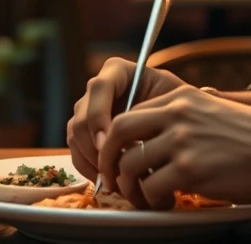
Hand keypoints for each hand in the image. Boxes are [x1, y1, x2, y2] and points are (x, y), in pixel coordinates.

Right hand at [67, 58, 186, 182]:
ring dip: (91, 161)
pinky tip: (107, 180)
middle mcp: (98, 88)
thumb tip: (133, 134)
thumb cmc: (175, 106)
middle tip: (111, 171)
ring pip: (75, 135)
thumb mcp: (171, 98)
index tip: (107, 144)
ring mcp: (88, 110)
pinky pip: (76, 150)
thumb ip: (152, 107)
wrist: (173, 120)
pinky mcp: (85, 133)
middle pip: (83, 115)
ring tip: (113, 179)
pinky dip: (88, 168)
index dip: (98, 116)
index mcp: (117, 71)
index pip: (99, 87)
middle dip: (93, 147)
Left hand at [98, 84, 250, 209]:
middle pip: (119, 132)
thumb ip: (179, 118)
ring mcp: (182, 141)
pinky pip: (152, 189)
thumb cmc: (248, 136)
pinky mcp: (190, 170)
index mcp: (181, 98)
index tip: (118, 158)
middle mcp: (177, 114)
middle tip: (113, 179)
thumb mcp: (209, 112)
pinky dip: (153, 202)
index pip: (130, 113)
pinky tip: (168, 203)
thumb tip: (146, 140)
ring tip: (146, 198)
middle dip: (108, 159)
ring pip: (130, 166)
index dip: (117, 140)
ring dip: (131, 188)